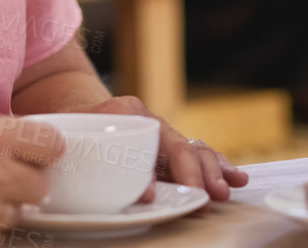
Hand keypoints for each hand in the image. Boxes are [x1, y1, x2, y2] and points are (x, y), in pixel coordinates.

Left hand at [71, 95, 248, 202]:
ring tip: (226, 191)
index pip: (157, 138)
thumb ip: (103, 164)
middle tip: (210, 196)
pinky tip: (235, 178)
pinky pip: (197, 156)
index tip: (168, 193)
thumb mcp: (76, 140)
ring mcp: (162, 134)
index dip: (165, 169)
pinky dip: (217, 167)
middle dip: (199, 172)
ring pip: (196, 149)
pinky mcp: (168, 150)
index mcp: (128, 111)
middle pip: (182, 145)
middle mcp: (151, 120)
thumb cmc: (72, 131)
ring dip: (213, 172)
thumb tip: (147, 194)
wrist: (73, 114)